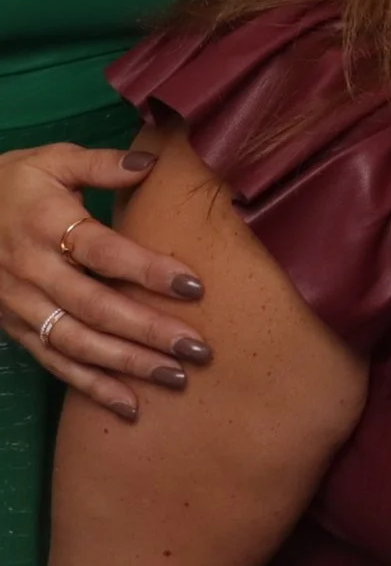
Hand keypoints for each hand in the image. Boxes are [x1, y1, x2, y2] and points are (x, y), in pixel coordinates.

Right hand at [0, 143, 210, 420]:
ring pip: (77, 343)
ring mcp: (21, 306)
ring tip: (175, 378)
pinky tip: (129, 405)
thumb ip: (101, 164)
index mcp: (46, 226)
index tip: (194, 286)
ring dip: (126, 365)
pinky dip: (90, 386)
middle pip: (95, 307)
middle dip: (148, 331)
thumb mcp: (53, 160)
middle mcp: (32, 272)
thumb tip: (150, 163)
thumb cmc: (14, 183)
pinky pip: (55, 362)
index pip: (103, 253)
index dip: (147, 270)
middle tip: (197, 349)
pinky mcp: (16, 328)